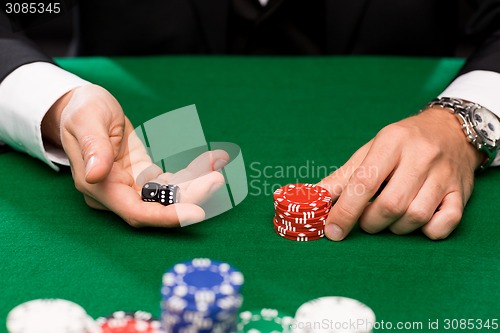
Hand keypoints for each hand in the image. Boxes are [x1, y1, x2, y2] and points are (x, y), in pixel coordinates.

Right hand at [42, 84, 227, 226]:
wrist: (83, 106)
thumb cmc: (82, 111)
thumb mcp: (86, 121)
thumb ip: (93, 148)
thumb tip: (95, 175)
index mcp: (98, 185)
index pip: (135, 211)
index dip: (165, 216)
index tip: (195, 213)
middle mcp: (115, 192)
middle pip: (157, 207)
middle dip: (189, 198)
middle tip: (216, 180)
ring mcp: (130, 186)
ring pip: (168, 196)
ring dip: (195, 186)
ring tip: (217, 170)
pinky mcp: (142, 176)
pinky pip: (170, 181)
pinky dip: (191, 174)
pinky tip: (209, 162)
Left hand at [318, 107, 483, 240]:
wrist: (451, 130)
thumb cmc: (402, 144)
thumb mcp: (369, 152)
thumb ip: (342, 177)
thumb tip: (314, 199)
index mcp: (392, 142)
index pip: (364, 182)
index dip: (345, 211)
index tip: (332, 231)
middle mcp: (421, 156)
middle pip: (390, 205)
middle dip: (370, 222)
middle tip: (366, 219)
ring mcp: (444, 175)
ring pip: (416, 217)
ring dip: (395, 227)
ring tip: (389, 218)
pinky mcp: (461, 192)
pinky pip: (445, 223)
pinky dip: (428, 231)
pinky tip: (418, 222)